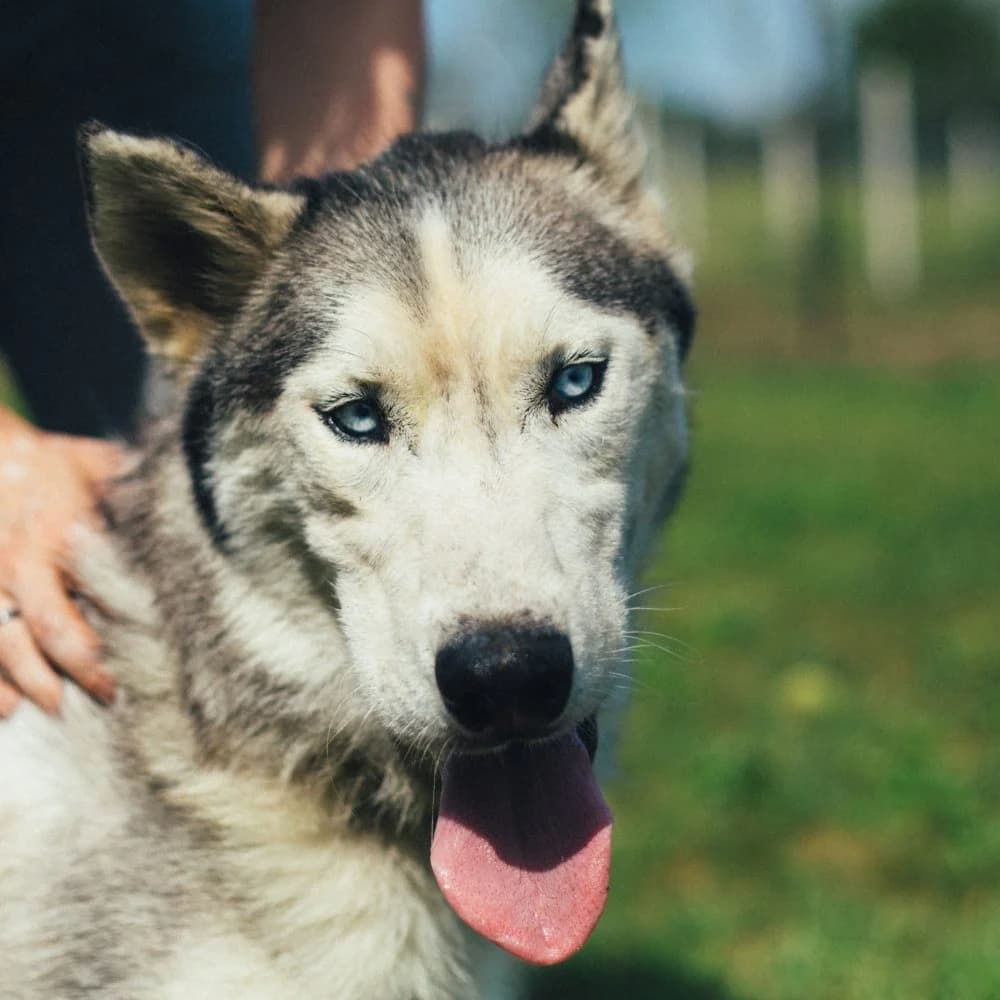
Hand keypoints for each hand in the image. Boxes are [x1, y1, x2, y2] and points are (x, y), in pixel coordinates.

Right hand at [0, 409, 121, 715]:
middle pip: (29, 641)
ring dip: (20, 682)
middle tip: (104, 699)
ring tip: (50, 709)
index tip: (117, 681)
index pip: (60, 617)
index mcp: (48, 545)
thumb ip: (137, 497)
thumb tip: (193, 511)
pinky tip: (5, 706)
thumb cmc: (58, 465)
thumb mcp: (101, 470)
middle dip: (61, 677)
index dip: (85, 656)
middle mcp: (13, 570)